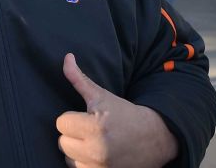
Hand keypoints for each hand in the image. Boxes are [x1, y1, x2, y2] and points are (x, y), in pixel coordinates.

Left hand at [56, 53, 177, 167]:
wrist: (154, 138)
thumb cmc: (124, 114)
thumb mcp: (102, 95)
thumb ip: (79, 79)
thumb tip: (66, 57)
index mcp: (95, 127)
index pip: (61, 122)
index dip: (72, 117)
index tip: (87, 117)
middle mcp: (96, 150)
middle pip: (62, 141)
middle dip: (73, 134)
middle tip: (91, 129)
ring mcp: (99, 167)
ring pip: (68, 157)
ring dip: (77, 150)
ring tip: (94, 142)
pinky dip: (84, 163)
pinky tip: (96, 154)